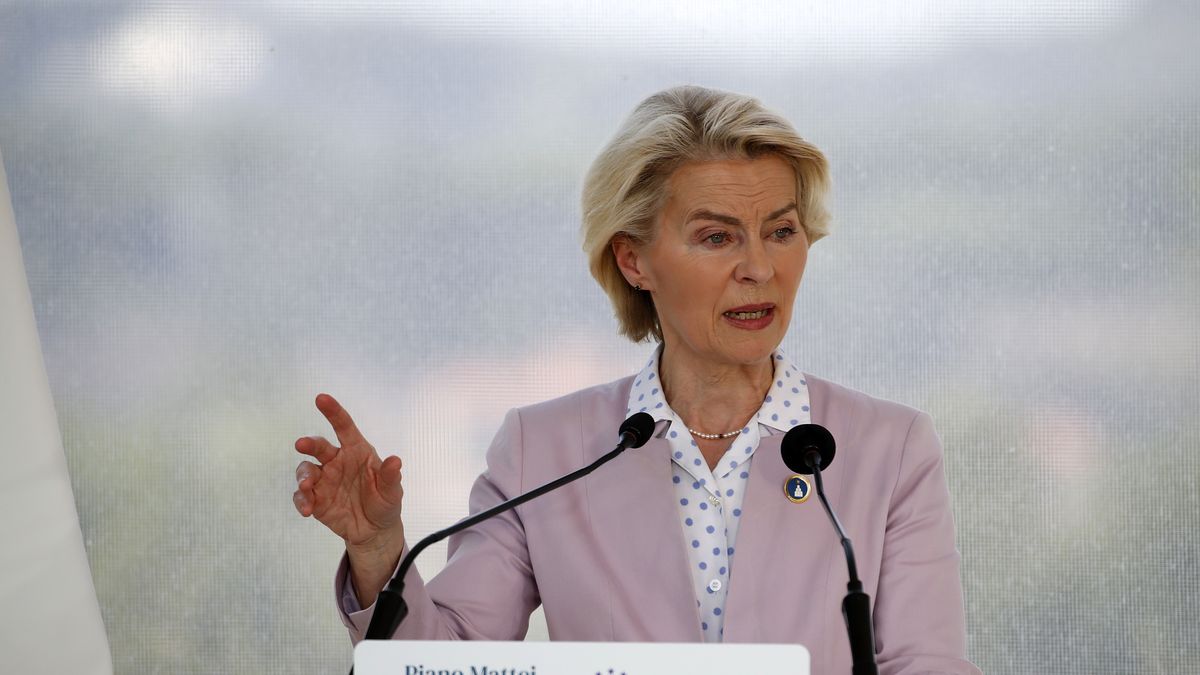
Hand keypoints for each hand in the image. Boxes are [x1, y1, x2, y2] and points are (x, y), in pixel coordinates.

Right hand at [293, 393, 404, 554]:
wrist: (374, 531)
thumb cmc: (384, 502)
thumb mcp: (392, 492)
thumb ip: (391, 477)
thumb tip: (395, 460)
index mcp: (356, 452)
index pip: (344, 427)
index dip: (333, 412)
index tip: (321, 398)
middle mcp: (337, 462)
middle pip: (319, 446)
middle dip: (310, 443)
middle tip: (301, 444)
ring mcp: (324, 480)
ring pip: (306, 470)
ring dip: (304, 476)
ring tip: (308, 487)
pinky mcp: (315, 499)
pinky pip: (302, 496)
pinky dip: (302, 501)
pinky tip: (308, 510)